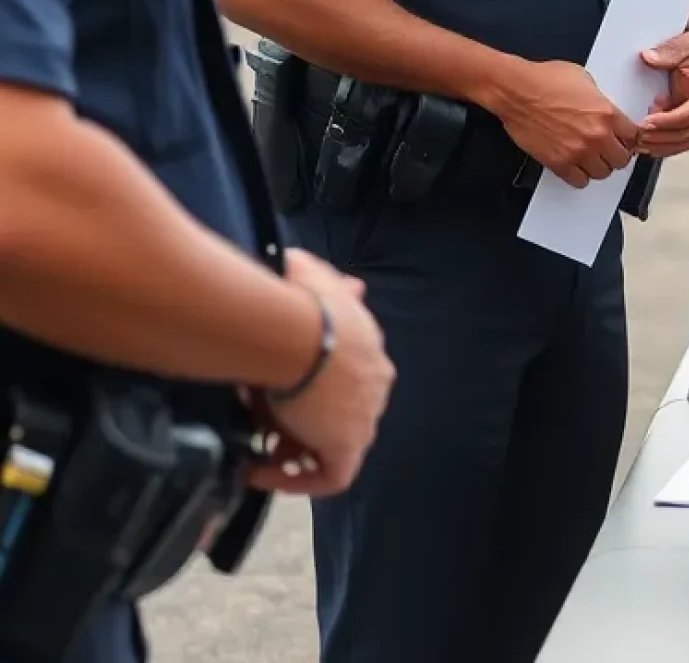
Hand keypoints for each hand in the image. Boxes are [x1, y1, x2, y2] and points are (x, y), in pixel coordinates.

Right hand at [248, 250, 395, 497]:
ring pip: (336, 446)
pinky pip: (329, 477)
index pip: (350, 373)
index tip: (283, 392)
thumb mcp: (307, 276)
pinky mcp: (348, 447)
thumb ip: (307, 273)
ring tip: (260, 453)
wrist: (296, 335)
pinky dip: (296, 481)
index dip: (317, 387)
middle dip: (308, 422)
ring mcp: (365, 418)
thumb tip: (295, 262)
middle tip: (269, 425)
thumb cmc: (297, 305)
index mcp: (369, 346)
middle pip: (344, 411)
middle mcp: (375, 383)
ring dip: (298, 451)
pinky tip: (259, 473)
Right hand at [492, 59, 639, 188]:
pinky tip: (575, 165)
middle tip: (607, 149)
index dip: (629, 138)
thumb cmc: (546, 79)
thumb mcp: (585, 80)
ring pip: (602, 173)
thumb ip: (600, 100)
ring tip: (590, 158)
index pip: (634, 137)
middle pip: (622, 160)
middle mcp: (597, 136)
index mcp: (607, 114)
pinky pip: (580, 181)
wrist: (517, 90)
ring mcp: (578, 152)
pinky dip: (579, 176)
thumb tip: (604, 111)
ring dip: (598, 166)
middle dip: (616, 154)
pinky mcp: (558, 163)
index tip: (624, 139)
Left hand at [637, 29, 688, 154]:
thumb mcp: (683, 45)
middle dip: (661, 137)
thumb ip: (667, 53)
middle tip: (638, 135)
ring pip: (686, 142)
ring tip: (641, 143)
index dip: (668, 121)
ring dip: (662, 145)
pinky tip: (650, 144)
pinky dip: (667, 145)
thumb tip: (649, 57)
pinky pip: (685, 141)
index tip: (647, 123)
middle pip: (688, 133)